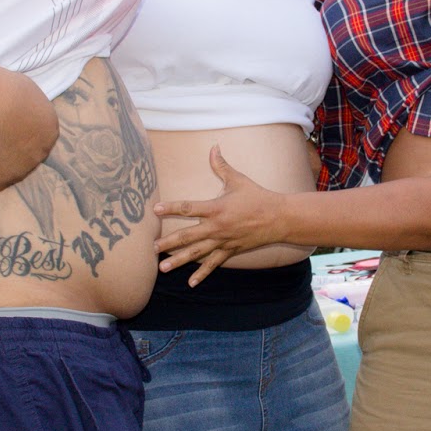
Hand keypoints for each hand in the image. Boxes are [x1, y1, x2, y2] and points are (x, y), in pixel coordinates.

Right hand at [0, 70, 58, 191]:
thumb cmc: (9, 91)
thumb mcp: (24, 90)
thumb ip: (25, 102)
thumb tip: (18, 102)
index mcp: (50, 128)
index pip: (41, 135)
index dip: (27, 133)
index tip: (14, 130)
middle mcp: (42, 150)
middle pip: (32, 153)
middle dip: (20, 150)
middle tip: (2, 143)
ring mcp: (24, 166)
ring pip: (16, 169)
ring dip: (5, 164)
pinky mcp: (3, 176)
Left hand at [153, 146, 284, 285]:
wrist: (278, 218)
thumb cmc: (257, 196)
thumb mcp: (238, 180)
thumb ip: (222, 165)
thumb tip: (214, 147)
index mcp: (216, 208)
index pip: (189, 208)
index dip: (171, 208)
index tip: (155, 210)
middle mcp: (217, 227)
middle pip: (188, 236)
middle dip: (169, 242)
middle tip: (152, 247)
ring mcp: (223, 241)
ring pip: (197, 253)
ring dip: (179, 260)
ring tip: (163, 267)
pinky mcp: (229, 251)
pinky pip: (213, 264)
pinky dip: (202, 274)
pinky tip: (191, 283)